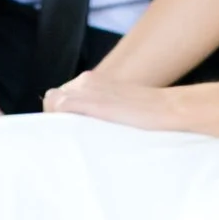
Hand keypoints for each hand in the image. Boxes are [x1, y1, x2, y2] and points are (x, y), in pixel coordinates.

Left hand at [43, 69, 178, 128]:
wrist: (166, 108)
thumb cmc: (147, 115)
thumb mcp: (117, 106)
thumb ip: (99, 110)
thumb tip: (87, 127)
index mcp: (91, 80)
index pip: (59, 95)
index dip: (59, 114)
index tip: (68, 130)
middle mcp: (85, 81)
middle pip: (52, 98)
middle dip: (55, 117)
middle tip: (67, 136)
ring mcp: (87, 89)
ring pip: (53, 102)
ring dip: (56, 120)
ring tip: (70, 139)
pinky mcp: (91, 101)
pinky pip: (60, 106)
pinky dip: (59, 121)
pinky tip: (71, 136)